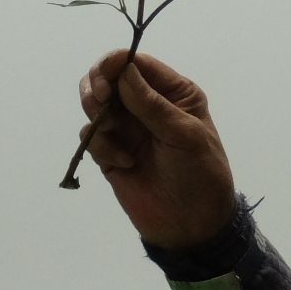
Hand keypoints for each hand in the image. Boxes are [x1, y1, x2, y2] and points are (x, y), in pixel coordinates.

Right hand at [78, 50, 236, 248]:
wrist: (193, 226)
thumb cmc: (200, 174)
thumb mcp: (185, 136)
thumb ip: (153, 105)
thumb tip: (124, 70)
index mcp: (172, 92)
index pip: (136, 62)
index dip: (115, 64)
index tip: (105, 81)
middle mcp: (146, 105)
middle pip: (107, 77)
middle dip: (97, 86)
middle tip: (101, 102)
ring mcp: (126, 129)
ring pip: (94, 104)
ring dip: (97, 115)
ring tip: (111, 131)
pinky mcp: (110, 153)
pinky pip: (90, 136)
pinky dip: (100, 145)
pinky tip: (125, 162)